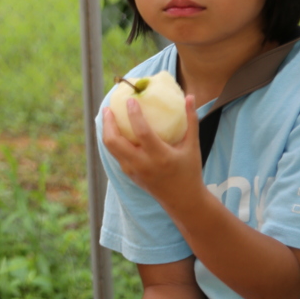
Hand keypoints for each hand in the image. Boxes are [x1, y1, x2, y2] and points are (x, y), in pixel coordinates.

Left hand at [102, 95, 203, 210]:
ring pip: (110, 148)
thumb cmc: (190, 171)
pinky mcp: (129, 174)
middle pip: (115, 141)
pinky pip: (115, 154)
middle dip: (108, 123)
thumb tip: (190, 97)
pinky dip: (111, 140)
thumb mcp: (193, 146)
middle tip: (108, 108)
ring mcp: (133, 170)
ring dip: (106, 130)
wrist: (183, 201)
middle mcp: (143, 164)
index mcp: (160, 156)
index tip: (130, 100)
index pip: (142, 132)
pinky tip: (114, 129)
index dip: (134, 115)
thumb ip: (191, 121)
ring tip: (108, 116)